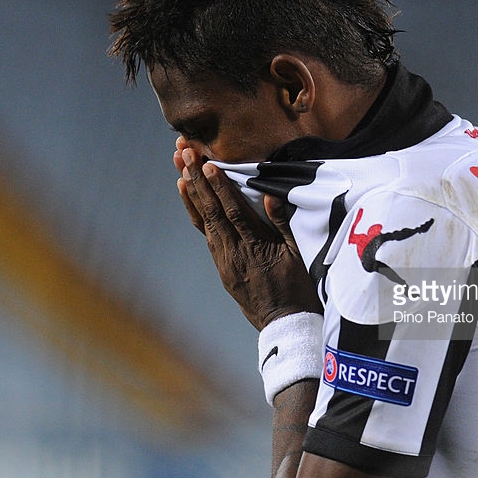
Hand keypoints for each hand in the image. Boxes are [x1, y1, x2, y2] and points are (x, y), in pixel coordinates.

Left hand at [173, 139, 321, 330]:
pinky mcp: (222, 266)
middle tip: (184, 153)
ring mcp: (224, 260)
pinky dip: (195, 211)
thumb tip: (268, 196)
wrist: (285, 325)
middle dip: (197, 179)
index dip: (219, 187)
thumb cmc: (298, 288)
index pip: (233, 212)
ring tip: (179, 165)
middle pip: (211, 211)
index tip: (208, 164)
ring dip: (191, 190)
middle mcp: (234, 253)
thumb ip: (282, 224)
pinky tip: (187, 193)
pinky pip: (205, 233)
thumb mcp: (298, 255)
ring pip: (203, 221)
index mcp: (255, 249)